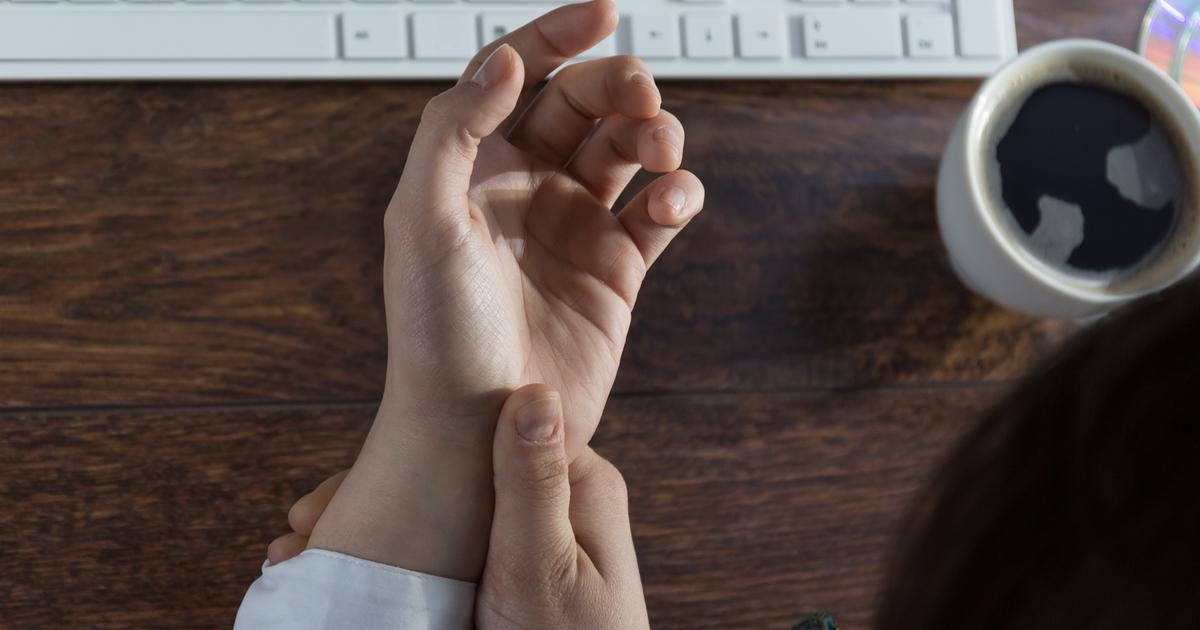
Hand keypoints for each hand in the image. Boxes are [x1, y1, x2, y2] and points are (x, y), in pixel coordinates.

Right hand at [272, 385, 649, 629]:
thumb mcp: (545, 568)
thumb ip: (534, 483)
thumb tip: (534, 389)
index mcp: (579, 484)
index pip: (487, 433)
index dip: (412, 449)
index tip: (348, 484)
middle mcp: (560, 502)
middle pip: (457, 472)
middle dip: (382, 493)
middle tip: (309, 524)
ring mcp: (538, 537)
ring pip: (448, 512)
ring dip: (382, 526)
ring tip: (310, 552)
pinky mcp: (517, 571)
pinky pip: (452, 549)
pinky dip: (402, 558)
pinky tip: (351, 576)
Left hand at [382, 0, 701, 457]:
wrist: (475, 429)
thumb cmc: (435, 333)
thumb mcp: (421, 218)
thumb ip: (454, 127)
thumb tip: (502, 59)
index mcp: (472, 166)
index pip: (516, 75)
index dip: (557, 37)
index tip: (604, 13)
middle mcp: (525, 187)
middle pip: (584, 104)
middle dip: (619, 86)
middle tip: (641, 99)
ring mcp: (573, 225)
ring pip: (628, 149)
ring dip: (654, 134)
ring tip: (659, 153)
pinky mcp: (617, 269)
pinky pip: (657, 212)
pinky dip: (676, 195)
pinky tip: (671, 201)